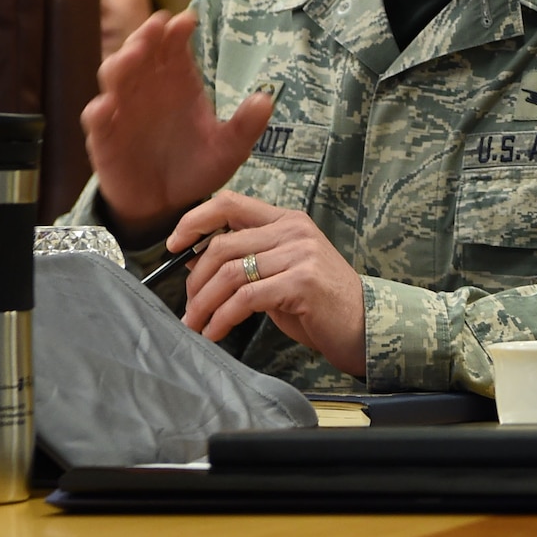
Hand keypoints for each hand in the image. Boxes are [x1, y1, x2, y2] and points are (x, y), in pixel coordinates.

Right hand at [82, 10, 272, 233]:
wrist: (169, 204)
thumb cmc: (198, 166)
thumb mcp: (229, 149)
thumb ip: (245, 126)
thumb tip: (266, 99)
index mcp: (179, 83)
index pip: (175, 49)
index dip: (177, 32)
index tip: (188, 20)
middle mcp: (148, 89)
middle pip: (141, 53)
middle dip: (146, 36)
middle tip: (157, 25)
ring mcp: (123, 111)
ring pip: (115, 78)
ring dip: (122, 63)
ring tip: (135, 54)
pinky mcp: (105, 138)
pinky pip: (98, 121)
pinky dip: (101, 111)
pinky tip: (108, 106)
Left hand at [174, 191, 365, 378]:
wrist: (362, 325)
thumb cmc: (318, 302)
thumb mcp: (279, 273)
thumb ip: (245, 260)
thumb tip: (192, 261)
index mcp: (287, 220)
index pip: (230, 203)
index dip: (194, 221)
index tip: (173, 246)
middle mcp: (294, 231)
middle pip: (221, 245)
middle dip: (194, 282)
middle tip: (188, 308)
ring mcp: (301, 254)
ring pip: (229, 273)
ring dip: (203, 305)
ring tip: (196, 325)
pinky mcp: (302, 283)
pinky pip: (245, 298)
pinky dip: (222, 319)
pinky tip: (216, 332)